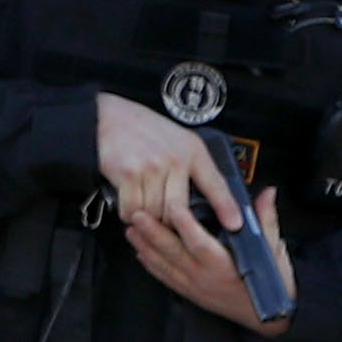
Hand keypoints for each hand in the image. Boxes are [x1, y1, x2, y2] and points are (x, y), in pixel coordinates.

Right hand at [97, 92, 242, 233]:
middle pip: (180, 210)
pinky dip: (130, 213)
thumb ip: (193, 165)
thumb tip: (210, 198)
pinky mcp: (128, 174)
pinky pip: (133, 209)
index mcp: (192, 150)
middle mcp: (175, 159)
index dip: (226, 207)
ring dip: (149, 217)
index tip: (235, 225)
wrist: (106, 116)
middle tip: (167, 222)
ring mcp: (151, 167)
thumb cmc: (143, 130)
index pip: (216, 183)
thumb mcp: (178, 140)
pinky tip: (130, 204)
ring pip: (156, 212)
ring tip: (145, 207)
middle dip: (173, 222)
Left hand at [125, 180, 287, 335]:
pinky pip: (166, 278)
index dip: (186, 225)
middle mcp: (206, 279)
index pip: (201, 244)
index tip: (173, 206)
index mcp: (227, 268)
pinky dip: (151, 265)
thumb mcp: (275, 252)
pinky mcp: (191, 294)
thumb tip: (268, 194)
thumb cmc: (274, 285)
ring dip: (145, 246)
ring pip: (164, 265)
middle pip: (174, 253)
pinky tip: (141, 252)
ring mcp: (195, 287)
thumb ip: (266, 221)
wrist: (270, 318)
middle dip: (153, 232)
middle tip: (138, 214)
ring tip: (132, 229)